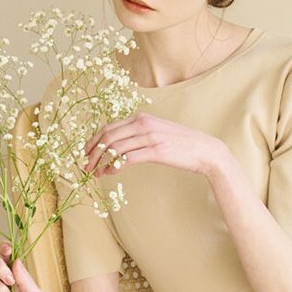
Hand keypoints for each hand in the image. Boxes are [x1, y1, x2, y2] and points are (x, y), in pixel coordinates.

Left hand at [82, 112, 226, 178]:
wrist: (205, 150)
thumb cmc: (182, 145)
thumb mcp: (158, 133)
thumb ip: (140, 134)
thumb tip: (121, 145)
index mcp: (142, 118)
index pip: (109, 127)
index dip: (93, 141)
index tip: (86, 153)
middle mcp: (143, 124)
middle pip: (108, 136)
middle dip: (93, 152)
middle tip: (86, 166)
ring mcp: (150, 137)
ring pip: (115, 147)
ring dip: (101, 162)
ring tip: (95, 173)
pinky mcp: (156, 151)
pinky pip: (128, 158)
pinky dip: (114, 166)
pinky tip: (110, 173)